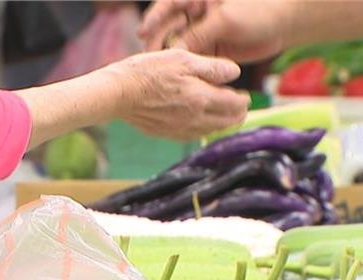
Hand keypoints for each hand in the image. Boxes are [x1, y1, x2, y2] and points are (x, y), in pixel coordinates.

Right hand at [102, 49, 249, 139]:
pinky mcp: (166, 134)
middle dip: (237, 114)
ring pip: (211, 131)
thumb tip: (235, 74)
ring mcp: (180, 129)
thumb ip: (212, 68)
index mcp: (202, 99)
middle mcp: (194, 119)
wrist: (118, 94)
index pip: (235, 105)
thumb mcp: (183, 59)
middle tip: (239, 107)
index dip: (243, 100)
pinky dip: (202, 130)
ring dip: (221, 124)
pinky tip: (200, 123)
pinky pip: (192, 136)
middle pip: (227, 122)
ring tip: (223, 116)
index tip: (244, 95)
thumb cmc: (148, 72)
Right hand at [138, 0, 292, 62]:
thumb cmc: (259, 11)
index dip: (153, 18)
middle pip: (167, 28)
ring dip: (168, 58)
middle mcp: (194, 16)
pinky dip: (184, 69)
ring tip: (160, 70)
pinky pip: (190, 60)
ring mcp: (199, 34)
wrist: (284, 23)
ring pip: (176, 47)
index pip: (168, 5)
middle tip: (149, 56)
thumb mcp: (225, 20)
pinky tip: (177, 79)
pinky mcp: (206, 51)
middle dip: (157, 42)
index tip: (143, 32)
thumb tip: (174, 50)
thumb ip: (199, 34)